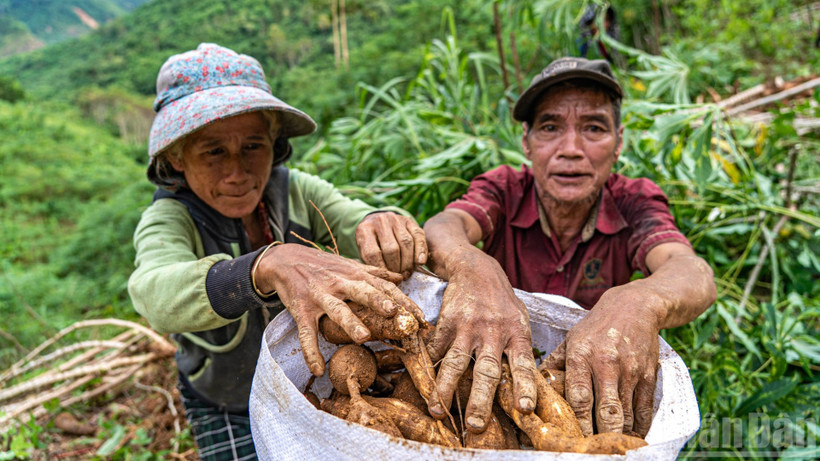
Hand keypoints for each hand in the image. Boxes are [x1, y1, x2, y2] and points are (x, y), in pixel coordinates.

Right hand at [254, 244, 423, 375]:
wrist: (285, 260)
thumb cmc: (322, 265)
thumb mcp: (348, 264)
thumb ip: (374, 272)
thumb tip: (399, 277)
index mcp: (355, 274)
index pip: (384, 287)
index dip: (403, 301)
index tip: (421, 317)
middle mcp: (340, 283)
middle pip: (363, 291)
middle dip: (379, 302)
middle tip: (395, 314)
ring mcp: (320, 296)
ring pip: (337, 310)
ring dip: (350, 323)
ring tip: (363, 338)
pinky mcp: (302, 309)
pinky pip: (306, 332)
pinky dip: (311, 351)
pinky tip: (318, 368)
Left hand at [355, 212, 426, 278]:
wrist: (376, 222)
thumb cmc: (370, 243)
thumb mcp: (363, 251)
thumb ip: (371, 263)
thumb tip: (385, 280)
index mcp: (363, 230)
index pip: (372, 253)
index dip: (382, 270)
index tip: (387, 280)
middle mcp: (379, 221)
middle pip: (391, 249)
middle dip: (396, 267)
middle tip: (399, 278)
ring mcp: (394, 219)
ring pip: (406, 243)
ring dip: (408, 262)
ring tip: (407, 273)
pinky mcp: (408, 220)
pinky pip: (418, 235)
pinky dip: (421, 250)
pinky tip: (420, 262)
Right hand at [426, 250, 537, 431]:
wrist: (475, 269)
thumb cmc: (501, 301)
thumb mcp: (519, 320)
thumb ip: (520, 349)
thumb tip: (526, 385)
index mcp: (516, 333)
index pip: (523, 364)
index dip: (524, 387)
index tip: (524, 409)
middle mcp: (493, 332)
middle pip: (487, 371)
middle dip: (481, 400)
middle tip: (476, 424)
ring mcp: (468, 328)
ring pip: (456, 363)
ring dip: (446, 389)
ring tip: (438, 410)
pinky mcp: (447, 323)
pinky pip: (437, 350)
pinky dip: (429, 369)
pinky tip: (424, 385)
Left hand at [544, 284, 660, 436]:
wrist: (635, 307)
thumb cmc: (596, 326)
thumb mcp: (571, 338)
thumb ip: (554, 363)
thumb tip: (534, 383)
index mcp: (582, 355)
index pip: (579, 396)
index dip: (577, 422)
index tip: (572, 439)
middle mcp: (607, 364)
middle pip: (606, 410)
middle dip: (600, 435)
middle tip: (592, 451)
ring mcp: (630, 371)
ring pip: (626, 414)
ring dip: (619, 435)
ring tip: (610, 449)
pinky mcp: (649, 375)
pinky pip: (644, 409)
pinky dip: (639, 427)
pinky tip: (631, 437)